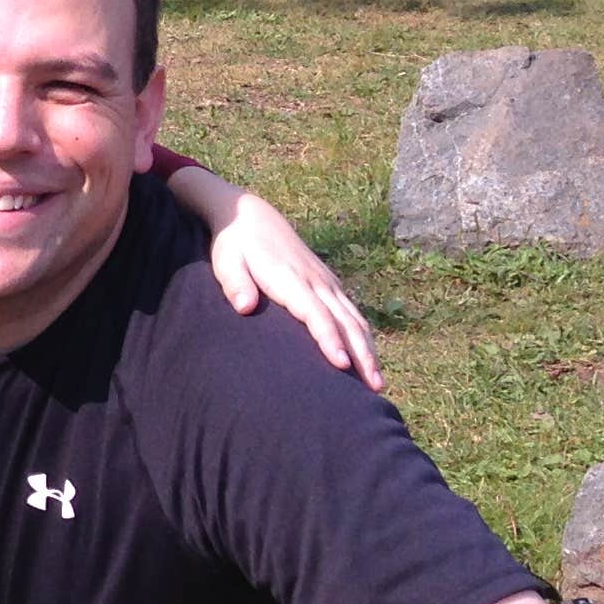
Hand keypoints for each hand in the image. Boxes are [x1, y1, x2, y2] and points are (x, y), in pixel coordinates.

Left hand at [208, 192, 384, 389]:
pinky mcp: (327, 282)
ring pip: (354, 319)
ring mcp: (325, 282)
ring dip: (369, 350)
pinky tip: (368, 357)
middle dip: (362, 354)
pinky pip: (351, 312)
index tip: (341, 364)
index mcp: (292, 280)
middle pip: (345, 322)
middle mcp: (316, 282)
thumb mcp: (226, 261)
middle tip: (374, 387)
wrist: (251, 216)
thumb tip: (245, 306)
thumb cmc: (235, 244)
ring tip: (377, 382)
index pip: (316, 314)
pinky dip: (363, 335)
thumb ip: (236, 283)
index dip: (329, 339)